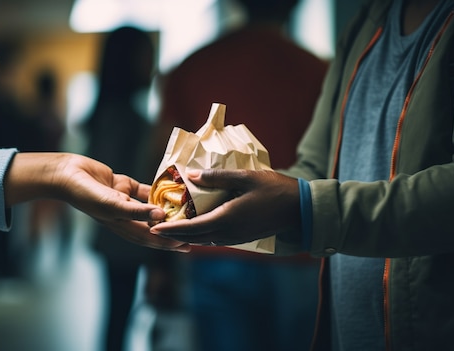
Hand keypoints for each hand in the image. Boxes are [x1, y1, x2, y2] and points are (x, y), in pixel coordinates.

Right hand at [4, 153, 189, 251]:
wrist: (66, 173)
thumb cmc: (85, 194)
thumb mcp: (112, 204)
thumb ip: (136, 210)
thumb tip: (161, 216)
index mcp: (120, 226)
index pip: (148, 238)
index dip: (166, 243)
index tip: (185, 244)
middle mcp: (123, 216)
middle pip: (152, 227)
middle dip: (170, 231)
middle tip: (192, 233)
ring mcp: (123, 200)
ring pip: (149, 208)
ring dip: (165, 209)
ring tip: (186, 211)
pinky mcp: (121, 184)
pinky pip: (142, 189)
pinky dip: (155, 190)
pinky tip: (171, 187)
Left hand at [150, 169, 300, 246]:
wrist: (299, 209)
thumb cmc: (273, 189)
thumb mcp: (244, 177)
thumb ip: (216, 178)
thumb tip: (190, 175)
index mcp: (226, 220)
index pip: (191, 228)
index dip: (170, 229)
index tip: (153, 228)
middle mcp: (228, 233)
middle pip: (194, 238)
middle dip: (173, 234)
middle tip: (156, 226)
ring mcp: (235, 238)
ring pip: (204, 240)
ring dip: (187, 235)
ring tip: (171, 225)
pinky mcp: (241, 237)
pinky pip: (215, 238)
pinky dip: (201, 234)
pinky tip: (196, 225)